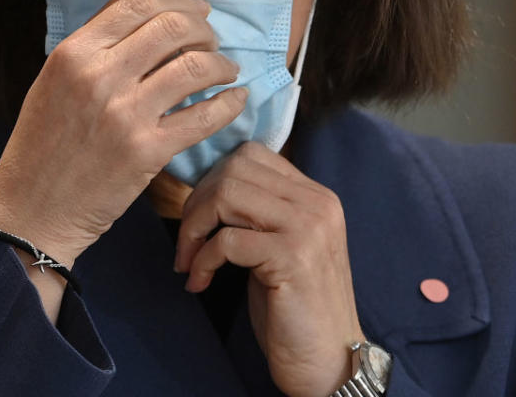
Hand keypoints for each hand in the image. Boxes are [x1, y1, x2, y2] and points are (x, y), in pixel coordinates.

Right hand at [0, 0, 247, 265]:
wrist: (33, 209)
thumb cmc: (42, 144)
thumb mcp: (56, 78)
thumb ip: (96, 32)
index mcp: (74, 53)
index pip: (138, 5)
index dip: (178, 0)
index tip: (196, 9)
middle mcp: (99, 76)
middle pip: (173, 27)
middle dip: (204, 28)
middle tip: (212, 40)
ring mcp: (125, 114)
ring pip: (194, 67)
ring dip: (221, 64)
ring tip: (225, 70)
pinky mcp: (147, 152)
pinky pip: (203, 116)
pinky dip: (229, 104)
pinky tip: (236, 100)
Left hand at [174, 141, 364, 396]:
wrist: (328, 360)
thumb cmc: (293, 306)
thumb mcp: (278, 245)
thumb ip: (258, 211)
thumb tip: (207, 187)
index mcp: (315, 195)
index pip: (251, 155)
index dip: (211, 181)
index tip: (198, 217)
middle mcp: (317, 203)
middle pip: (234, 169)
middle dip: (196, 203)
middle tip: (187, 242)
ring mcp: (308, 228)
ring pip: (227, 194)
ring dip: (194, 229)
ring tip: (188, 261)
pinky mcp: (293, 257)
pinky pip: (226, 240)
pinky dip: (202, 261)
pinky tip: (200, 282)